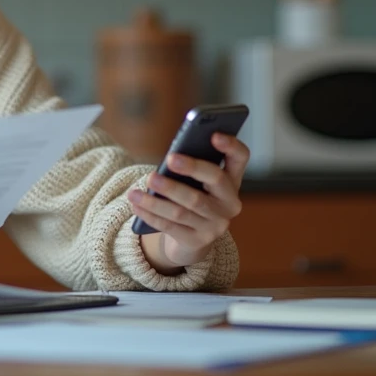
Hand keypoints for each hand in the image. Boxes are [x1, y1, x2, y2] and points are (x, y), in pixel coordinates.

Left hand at [128, 133, 248, 270]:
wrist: (191, 239)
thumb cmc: (190, 197)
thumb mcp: (195, 182)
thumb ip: (189, 169)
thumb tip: (170, 160)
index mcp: (232, 180)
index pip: (240, 157)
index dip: (231, 145)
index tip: (214, 135)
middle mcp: (230, 203)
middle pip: (215, 180)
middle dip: (192, 168)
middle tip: (170, 159)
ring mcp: (216, 224)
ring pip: (184, 208)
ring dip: (157, 198)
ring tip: (135, 190)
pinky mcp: (198, 241)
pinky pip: (171, 226)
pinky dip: (150, 214)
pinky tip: (136, 204)